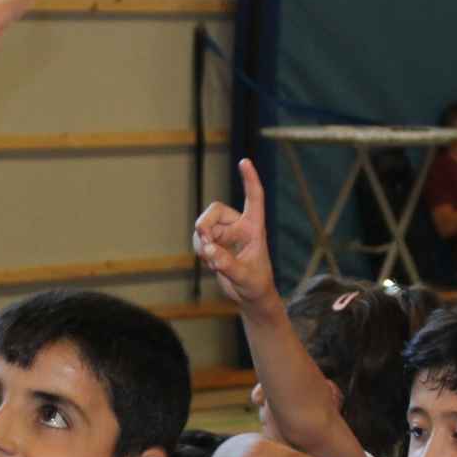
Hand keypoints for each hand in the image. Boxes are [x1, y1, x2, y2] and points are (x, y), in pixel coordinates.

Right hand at [193, 159, 278, 310]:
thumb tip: (210, 250)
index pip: (254, 198)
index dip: (249, 179)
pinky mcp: (215, 243)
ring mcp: (225, 234)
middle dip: (205, 224)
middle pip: (216, 211)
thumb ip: (228, 264)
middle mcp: (239, 226)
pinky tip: (210, 263)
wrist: (250, 296)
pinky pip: (200, 239)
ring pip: (204, 225)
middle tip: (203, 239)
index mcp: (255, 228)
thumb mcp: (245, 277)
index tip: (244, 161)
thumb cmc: (256, 284)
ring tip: (212, 262)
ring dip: (202, 242)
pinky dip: (200, 250)